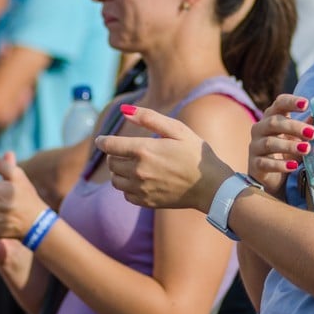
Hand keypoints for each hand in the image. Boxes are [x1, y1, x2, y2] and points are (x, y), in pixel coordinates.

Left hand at [94, 105, 232, 212]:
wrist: (212, 186)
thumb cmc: (196, 153)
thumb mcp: (177, 129)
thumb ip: (149, 118)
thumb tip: (124, 110)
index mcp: (144, 150)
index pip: (109, 145)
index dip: (102, 141)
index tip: (101, 140)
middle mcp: (138, 171)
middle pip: (111, 163)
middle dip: (114, 155)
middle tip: (125, 150)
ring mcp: (142, 189)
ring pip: (115, 181)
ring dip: (119, 172)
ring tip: (132, 165)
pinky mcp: (147, 202)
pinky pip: (126, 195)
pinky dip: (128, 187)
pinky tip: (141, 180)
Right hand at [248, 94, 313, 199]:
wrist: (270, 175)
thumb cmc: (285, 151)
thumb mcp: (297, 138)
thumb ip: (307, 127)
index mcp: (271, 117)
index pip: (279, 104)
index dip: (291, 102)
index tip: (306, 104)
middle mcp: (260, 129)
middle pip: (273, 122)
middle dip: (293, 126)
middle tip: (312, 132)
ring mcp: (255, 146)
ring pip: (269, 143)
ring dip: (289, 146)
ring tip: (306, 149)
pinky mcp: (255, 165)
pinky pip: (265, 163)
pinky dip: (280, 165)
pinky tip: (293, 166)